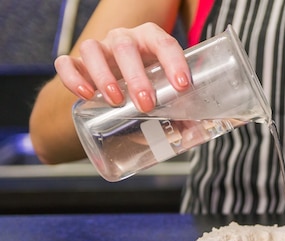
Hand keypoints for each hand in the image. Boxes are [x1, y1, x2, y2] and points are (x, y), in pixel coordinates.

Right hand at [54, 22, 190, 112]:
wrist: (118, 86)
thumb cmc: (150, 86)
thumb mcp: (166, 93)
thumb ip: (182, 112)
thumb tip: (195, 135)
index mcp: (150, 40)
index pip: (164, 43)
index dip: (174, 62)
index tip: (182, 86)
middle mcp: (123, 39)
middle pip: (126, 47)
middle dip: (136, 76)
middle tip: (146, 104)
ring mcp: (98, 50)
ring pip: (93, 50)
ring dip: (104, 76)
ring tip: (116, 101)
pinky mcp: (77, 64)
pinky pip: (66, 63)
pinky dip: (72, 77)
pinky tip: (85, 94)